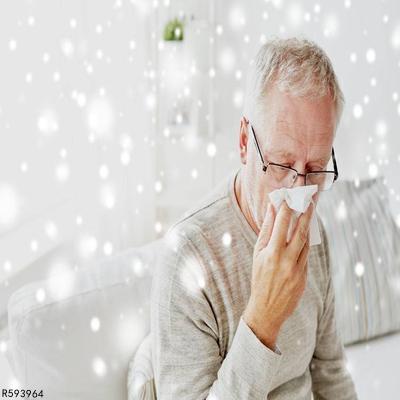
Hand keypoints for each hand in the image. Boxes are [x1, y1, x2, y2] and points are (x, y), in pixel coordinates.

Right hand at [242, 200, 313, 349]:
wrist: (266, 309)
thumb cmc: (258, 278)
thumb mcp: (257, 253)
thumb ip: (266, 231)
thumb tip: (271, 210)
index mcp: (272, 253)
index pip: (282, 223)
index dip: (287, 208)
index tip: (290, 197)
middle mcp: (286, 259)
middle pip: (301, 230)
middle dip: (306, 213)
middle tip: (310, 200)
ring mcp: (298, 269)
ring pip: (307, 242)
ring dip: (308, 226)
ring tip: (309, 214)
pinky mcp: (305, 276)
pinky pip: (306, 255)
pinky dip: (305, 243)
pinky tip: (304, 236)